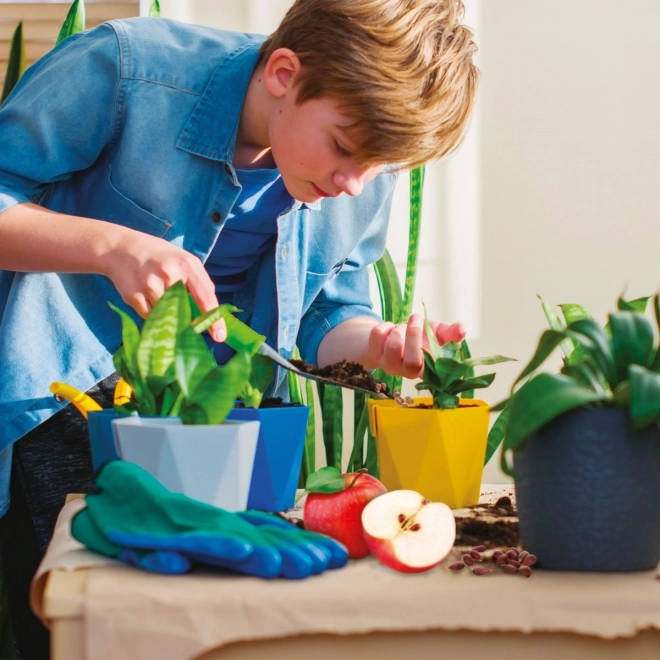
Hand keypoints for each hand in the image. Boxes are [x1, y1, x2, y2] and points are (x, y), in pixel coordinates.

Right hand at [104, 230, 225, 341]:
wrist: (120, 248)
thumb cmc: (159, 256)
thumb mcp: (184, 259)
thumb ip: (199, 282)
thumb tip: (211, 311)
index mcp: (186, 264)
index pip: (205, 296)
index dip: (214, 319)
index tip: (220, 336)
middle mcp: (169, 275)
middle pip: (186, 311)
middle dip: (189, 322)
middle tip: (190, 327)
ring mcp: (150, 286)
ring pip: (167, 317)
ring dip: (168, 316)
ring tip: (159, 297)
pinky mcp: (134, 296)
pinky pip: (150, 318)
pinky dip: (153, 314)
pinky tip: (147, 298)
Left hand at [367, 314, 465, 378]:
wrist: (392, 334)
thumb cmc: (419, 336)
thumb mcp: (436, 332)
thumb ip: (450, 332)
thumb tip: (462, 329)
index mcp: (426, 368)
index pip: (432, 374)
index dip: (436, 365)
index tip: (436, 345)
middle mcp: (406, 370)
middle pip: (411, 362)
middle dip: (414, 336)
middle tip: (416, 318)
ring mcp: (388, 364)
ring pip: (393, 348)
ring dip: (399, 330)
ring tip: (402, 326)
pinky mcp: (374, 353)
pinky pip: (378, 336)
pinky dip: (384, 326)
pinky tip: (389, 329)